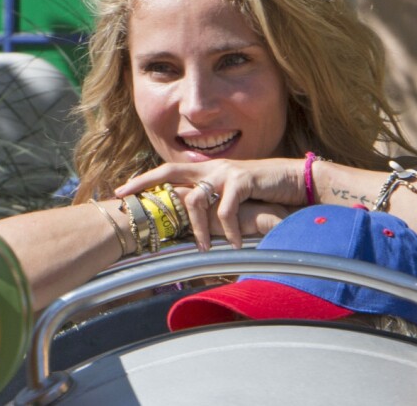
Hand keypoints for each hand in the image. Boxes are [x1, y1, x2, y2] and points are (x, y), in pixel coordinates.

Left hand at [115, 158, 304, 249]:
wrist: (294, 179)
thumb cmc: (262, 192)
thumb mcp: (232, 194)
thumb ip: (213, 201)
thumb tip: (193, 219)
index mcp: (207, 170)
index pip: (169, 170)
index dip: (145, 179)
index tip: (122, 190)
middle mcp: (212, 168)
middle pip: (170, 171)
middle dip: (144, 183)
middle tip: (124, 197)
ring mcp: (226, 173)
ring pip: (196, 199)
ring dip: (197, 228)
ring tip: (202, 248)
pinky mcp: (243, 180)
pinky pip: (226, 210)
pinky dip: (228, 230)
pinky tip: (234, 244)